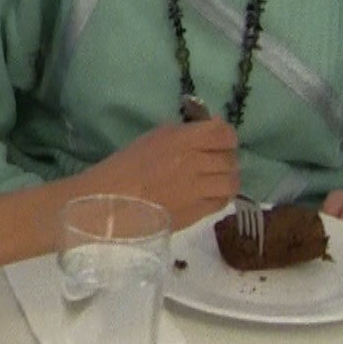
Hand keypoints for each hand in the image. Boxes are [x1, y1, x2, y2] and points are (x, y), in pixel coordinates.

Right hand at [73, 120, 239, 230]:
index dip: (226, 135)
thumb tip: (209, 130)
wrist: (111, 202)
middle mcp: (193, 163)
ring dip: (227, 178)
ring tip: (216, 179)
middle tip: (215, 160)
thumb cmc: (127, 166)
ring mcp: (197, 190)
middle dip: (226, 157)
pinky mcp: (196, 213)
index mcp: (181, 140)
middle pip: (230, 158)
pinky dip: (221, 196)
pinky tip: (210, 194)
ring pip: (232, 182)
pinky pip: (222, 202)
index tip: (220, 138)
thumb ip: (184, 133)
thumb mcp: (155, 137)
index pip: (223, 133)